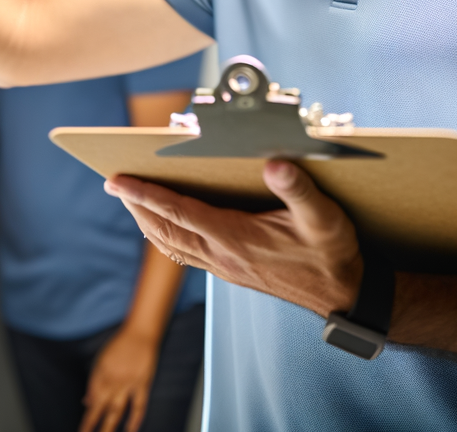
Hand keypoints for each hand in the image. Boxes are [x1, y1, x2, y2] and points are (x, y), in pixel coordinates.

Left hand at [80, 325, 160, 431]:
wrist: (140, 333)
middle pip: (100, 408)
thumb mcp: (101, 360)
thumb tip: (87, 401)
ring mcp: (128, 383)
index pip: (91, 401)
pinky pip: (139, 405)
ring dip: (110, 426)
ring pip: (117, 410)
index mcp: (100, 374)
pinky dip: (135, 419)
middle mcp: (112, 381)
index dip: (87, 419)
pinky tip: (131, 430)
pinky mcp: (143, 383)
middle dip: (92, 426)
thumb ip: (94, 382)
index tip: (83, 431)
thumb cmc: (120, 345)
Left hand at [105, 160, 361, 318]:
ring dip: (148, 222)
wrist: (342, 294)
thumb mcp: (324, 216)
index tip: (117, 181)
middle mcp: (223, 255)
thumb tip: (275, 163)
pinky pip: (186, 254)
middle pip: (165, 231)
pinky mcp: (232, 271)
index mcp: (237, 238)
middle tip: (114, 185)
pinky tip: (166, 226)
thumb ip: (298, 188)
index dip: (146, 195)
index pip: (179, 212)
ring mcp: (225, 267)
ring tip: (131, 201)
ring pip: (171, 246)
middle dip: (137, 206)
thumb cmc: (333, 253)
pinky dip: (167, 237)